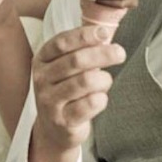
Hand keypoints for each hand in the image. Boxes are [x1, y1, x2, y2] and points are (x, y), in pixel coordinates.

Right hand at [29, 25, 124, 161]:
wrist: (54, 129)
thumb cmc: (66, 90)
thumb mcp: (65, 67)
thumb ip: (80, 50)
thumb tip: (104, 34)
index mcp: (42, 60)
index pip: (61, 42)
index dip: (84, 36)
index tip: (104, 33)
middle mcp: (42, 79)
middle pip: (75, 60)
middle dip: (102, 54)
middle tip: (119, 53)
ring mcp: (49, 101)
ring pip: (85, 82)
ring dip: (103, 79)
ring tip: (106, 81)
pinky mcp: (62, 121)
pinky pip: (89, 104)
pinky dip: (101, 99)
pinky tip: (100, 98)